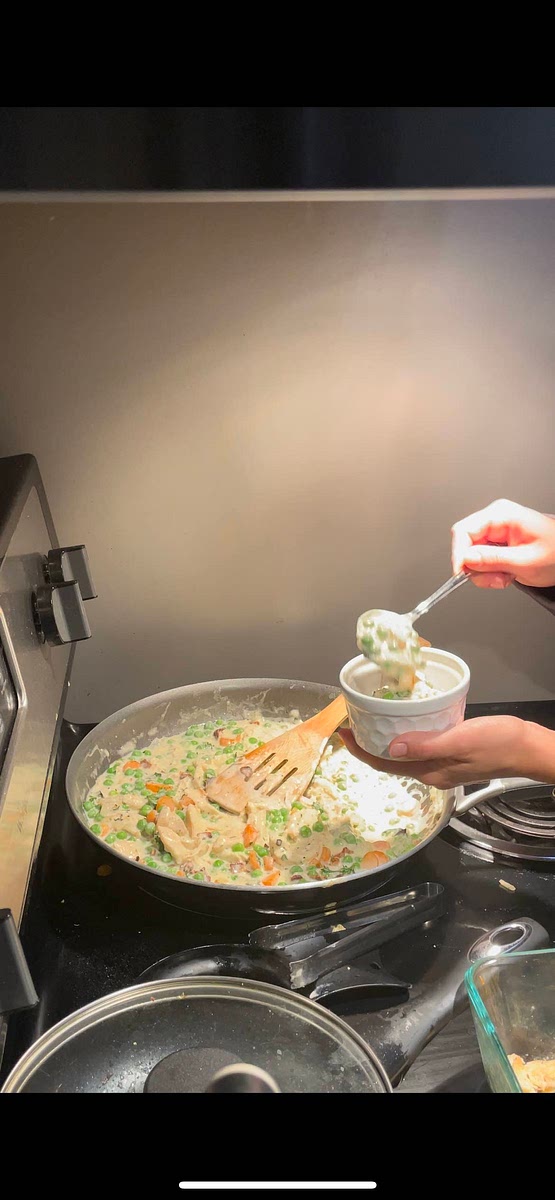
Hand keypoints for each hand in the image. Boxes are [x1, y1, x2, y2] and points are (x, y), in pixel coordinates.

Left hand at [339, 717, 554, 788]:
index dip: (361, 750)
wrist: (528, 748)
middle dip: (368, 744)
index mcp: (430, 772)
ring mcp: (442, 763)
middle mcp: (432, 772)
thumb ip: (426, 745)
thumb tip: (390, 748)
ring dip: (385, 738)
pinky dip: (406, 733)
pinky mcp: (451, 753)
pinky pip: (420, 745)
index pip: (386, 764)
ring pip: (405, 752)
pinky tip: (404, 719)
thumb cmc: (497, 743)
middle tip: (352, 720)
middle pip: (391, 760)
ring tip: (370, 718)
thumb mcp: (460, 740)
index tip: (343, 732)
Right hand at [451, 499, 554, 588]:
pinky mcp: (498, 544)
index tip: (461, 573)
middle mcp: (496, 520)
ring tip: (506, 577)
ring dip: (486, 573)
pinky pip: (482, 559)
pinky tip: (507, 574)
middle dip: (477, 567)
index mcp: (502, 515)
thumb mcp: (525, 561)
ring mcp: (496, 532)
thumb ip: (493, 560)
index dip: (459, 554)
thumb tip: (466, 559)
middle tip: (495, 579)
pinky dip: (491, 572)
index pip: (464, 530)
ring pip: (473, 556)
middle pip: (466, 545)